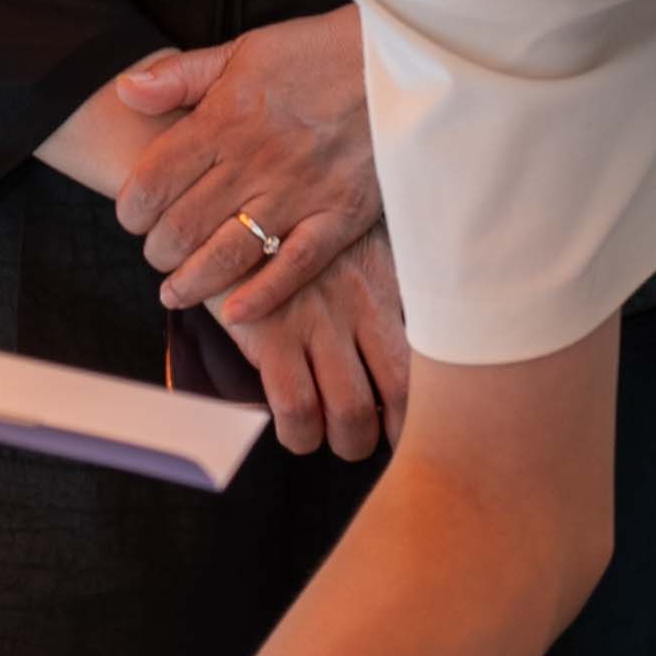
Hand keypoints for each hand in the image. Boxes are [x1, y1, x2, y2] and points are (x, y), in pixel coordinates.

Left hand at [105, 16, 378, 328]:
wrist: (398, 61)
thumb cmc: (316, 53)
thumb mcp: (242, 49)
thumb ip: (179, 75)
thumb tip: (124, 91)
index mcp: (224, 119)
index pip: (153, 180)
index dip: (131, 209)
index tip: (132, 217)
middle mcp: (254, 161)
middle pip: (182, 226)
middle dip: (156, 250)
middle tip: (157, 254)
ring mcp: (299, 193)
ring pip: (228, 254)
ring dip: (191, 282)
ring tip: (175, 293)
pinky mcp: (340, 216)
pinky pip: (296, 267)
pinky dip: (262, 295)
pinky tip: (235, 313)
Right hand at [215, 236, 414, 461]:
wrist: (233, 212)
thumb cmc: (290, 232)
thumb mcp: (348, 250)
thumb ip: (374, 294)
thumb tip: (398, 349)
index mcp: (381, 285)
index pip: (423, 357)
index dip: (422, 406)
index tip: (408, 427)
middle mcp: (358, 305)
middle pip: (398, 395)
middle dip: (388, 434)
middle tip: (368, 439)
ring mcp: (317, 321)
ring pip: (351, 411)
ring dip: (344, 442)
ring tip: (329, 439)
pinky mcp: (272, 333)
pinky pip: (296, 406)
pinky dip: (299, 432)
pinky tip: (294, 428)